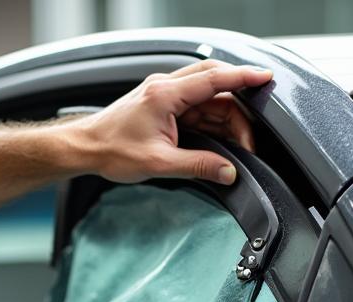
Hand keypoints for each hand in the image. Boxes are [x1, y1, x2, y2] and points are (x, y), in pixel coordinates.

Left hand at [74, 60, 273, 185]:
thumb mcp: (159, 164)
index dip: (244, 78)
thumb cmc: (112, 151)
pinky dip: (212, 121)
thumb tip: (227, 172)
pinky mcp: (163, 105)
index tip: (266, 78)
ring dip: (226, 118)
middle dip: (240, 106)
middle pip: (216, 85)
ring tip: (239, 144)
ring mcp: (165, 94)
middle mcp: (166, 87)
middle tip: (253, 135)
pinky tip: (220, 140)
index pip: (215, 79)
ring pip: (208, 97)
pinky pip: (197, 107)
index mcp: (166, 94)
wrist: (86, 148)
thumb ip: (198, 166)